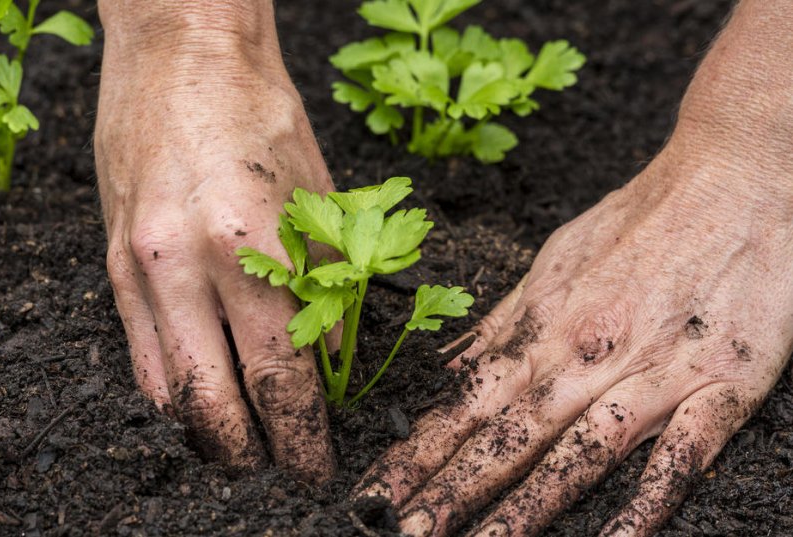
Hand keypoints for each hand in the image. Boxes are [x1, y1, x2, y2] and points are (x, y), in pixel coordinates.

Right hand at [94, 2, 334, 481]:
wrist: (181, 50)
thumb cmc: (262, 115)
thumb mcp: (319, 200)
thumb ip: (327, 290)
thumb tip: (331, 367)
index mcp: (250, 247)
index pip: (281, 376)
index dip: (302, 435)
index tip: (317, 466)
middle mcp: (183, 265)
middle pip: (216, 401)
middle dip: (252, 453)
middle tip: (278, 474)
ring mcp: (138, 265)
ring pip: (167, 388)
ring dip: (206, 433)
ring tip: (238, 450)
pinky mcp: (112, 259)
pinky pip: (137, 351)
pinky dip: (169, 391)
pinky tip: (194, 405)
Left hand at [355, 0, 792, 532]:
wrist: (735, 177)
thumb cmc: (639, 218)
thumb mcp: (554, 260)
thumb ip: (503, 322)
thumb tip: (449, 366)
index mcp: (547, 327)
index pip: (466, 402)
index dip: (418, 451)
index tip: (375, 490)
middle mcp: (588, 357)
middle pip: (507, 436)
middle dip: (448, 489)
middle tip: (396, 529)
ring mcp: (652, 375)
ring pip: (578, 454)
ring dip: (524, 506)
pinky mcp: (719, 385)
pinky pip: (680, 456)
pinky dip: (647, 502)